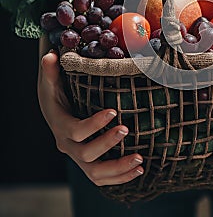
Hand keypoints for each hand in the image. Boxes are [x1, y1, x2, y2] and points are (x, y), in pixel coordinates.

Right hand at [38, 50, 143, 184]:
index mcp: (61, 126)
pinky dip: (120, 177)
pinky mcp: (90, 163)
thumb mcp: (52, 82)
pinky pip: (103, 178)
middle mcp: (69, 146)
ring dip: (118, 168)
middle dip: (107, 144)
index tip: (113, 111)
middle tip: (126, 129)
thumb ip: (52, 70)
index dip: (94, 124)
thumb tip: (52, 54)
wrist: (56, 112)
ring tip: (139, 160)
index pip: (76, 131)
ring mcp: (79, 157)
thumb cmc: (56, 94)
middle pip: (86, 154)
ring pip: (96, 173)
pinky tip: (138, 170)